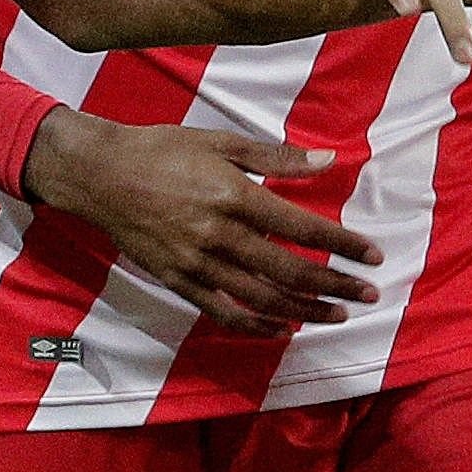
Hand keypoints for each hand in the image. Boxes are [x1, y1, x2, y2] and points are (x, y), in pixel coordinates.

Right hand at [23, 107, 374, 334]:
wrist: (98, 174)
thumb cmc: (163, 151)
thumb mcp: (222, 143)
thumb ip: (277, 158)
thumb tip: (328, 160)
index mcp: (234, 198)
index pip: (302, 228)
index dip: (342, 245)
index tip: (372, 256)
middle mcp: (218, 236)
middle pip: (288, 271)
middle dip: (334, 285)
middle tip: (368, 295)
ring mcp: (195, 263)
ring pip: (260, 298)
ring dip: (304, 310)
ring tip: (338, 315)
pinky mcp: (176, 281)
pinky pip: (221, 312)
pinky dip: (255, 325)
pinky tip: (283, 328)